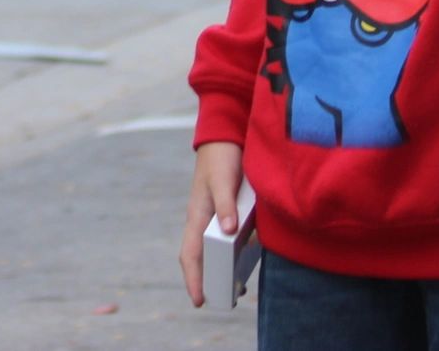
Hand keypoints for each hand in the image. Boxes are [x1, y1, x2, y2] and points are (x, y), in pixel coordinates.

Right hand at [179, 141, 244, 308]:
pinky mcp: (226, 210)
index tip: (199, 301)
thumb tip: (228, 231)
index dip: (194, 279)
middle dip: (207, 280)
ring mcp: (214, 216)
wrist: (224, 136)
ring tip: (237, 288)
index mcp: (197, 215)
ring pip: (214, 249)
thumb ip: (226, 204)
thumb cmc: (220, 158)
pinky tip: (248, 258)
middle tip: (221, 301)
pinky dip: (234, 252)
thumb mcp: (223, 180)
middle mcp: (203, 219)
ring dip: (221, 269)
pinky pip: (227, 237)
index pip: (191, 254)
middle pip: (200, 257)